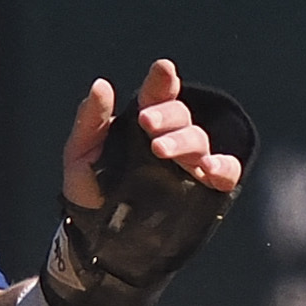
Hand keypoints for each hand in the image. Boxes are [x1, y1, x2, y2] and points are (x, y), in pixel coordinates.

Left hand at [63, 58, 245, 209]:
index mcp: (142, 123)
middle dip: (167, 115)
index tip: (163, 70)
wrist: (95, 236)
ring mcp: (188, 165)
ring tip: (161, 150)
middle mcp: (169, 139)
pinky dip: (223, 167)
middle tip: (147, 123)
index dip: (162, 82)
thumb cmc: (89, 188)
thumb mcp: (80, 152)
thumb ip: (90, 120)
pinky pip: (225, 173)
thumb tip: (102, 85)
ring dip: (185, 141)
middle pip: (181, 116)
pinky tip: (209, 169)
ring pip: (200, 141)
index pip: (158, 95)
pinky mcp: (203, 191)